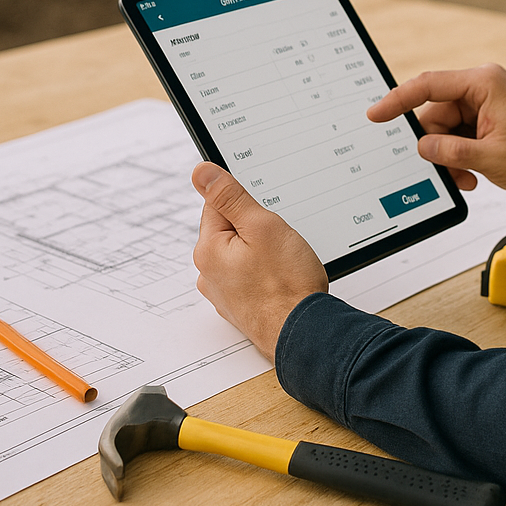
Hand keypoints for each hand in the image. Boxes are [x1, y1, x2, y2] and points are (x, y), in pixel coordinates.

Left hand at [191, 162, 327, 358]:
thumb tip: (201, 172)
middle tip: (280, 240)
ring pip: (243, 252)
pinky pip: (250, 274)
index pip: (218, 204)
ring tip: (284, 261)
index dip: (248, 204)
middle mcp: (208, 273)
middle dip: (257, 228)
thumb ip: (230, 196)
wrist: (303, 332)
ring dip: (262, 250)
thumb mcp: (261, 226)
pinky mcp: (240, 304)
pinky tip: (282, 277)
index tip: (266, 215)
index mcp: (208, 249)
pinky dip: (266, 271)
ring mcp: (224, 292)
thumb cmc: (287, 283)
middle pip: (231, 228)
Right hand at [367, 64, 505, 201]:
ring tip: (467, 175)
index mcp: (484, 83)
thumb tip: (421, 146)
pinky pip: (456, 136)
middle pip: (435, 113)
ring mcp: (482, 103)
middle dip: (435, 145)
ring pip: (443, 128)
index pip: (429, 85)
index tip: (377, 114)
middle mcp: (481, 87)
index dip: (398, 100)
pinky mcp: (484, 118)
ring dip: (448, 156)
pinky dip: (458, 156)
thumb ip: (450, 151)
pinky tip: (471, 173)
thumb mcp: (490, 158)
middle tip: (445, 169)